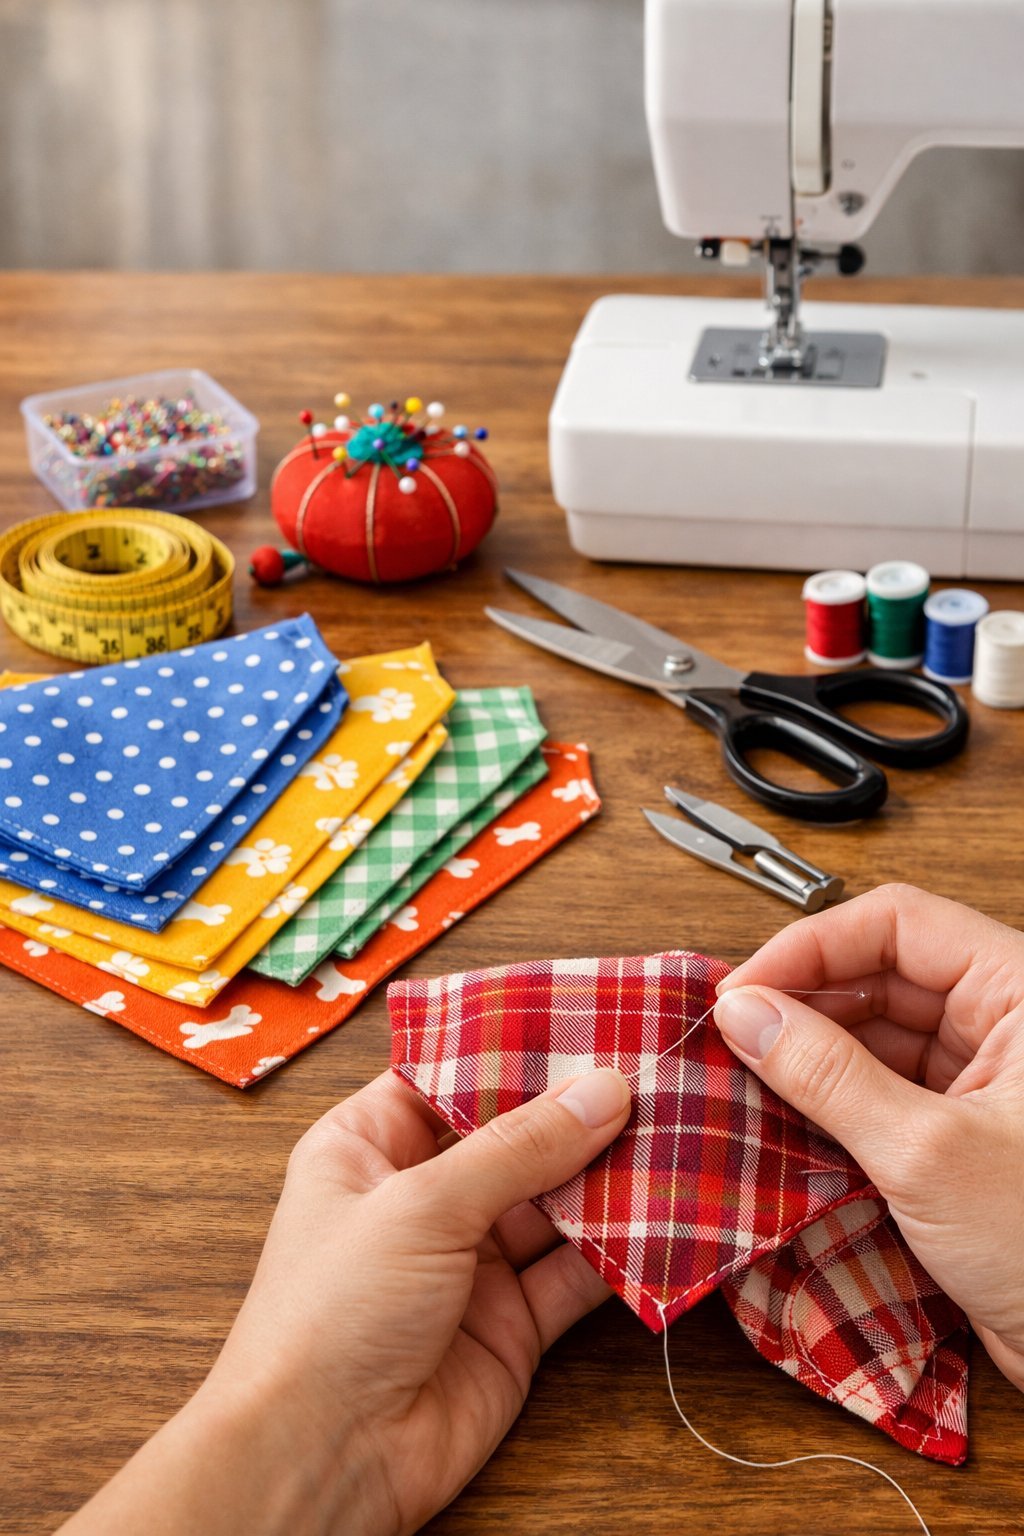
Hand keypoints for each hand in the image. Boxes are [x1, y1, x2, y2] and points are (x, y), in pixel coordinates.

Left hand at [60, 1067, 631, 1535]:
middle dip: (580, 1109)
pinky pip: (578, 1272)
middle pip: (515, 1134)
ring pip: (556, 1200)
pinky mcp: (512, 1322)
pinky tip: (671, 1213)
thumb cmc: (330, 1316)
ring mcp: (470, 1259)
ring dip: (612, 1175)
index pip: (452, 1072)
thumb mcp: (421, 1205)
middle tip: (656, 1069)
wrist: (324, 1460)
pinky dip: (625, 1249)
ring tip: (679, 1127)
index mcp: (370, 1145)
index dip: (517, 1045)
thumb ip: (518, 1148)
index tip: (589, 1013)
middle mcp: (421, 1195)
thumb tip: (602, 1089)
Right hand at [713, 882, 1023, 1392]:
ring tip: (744, 1073)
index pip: (901, 924)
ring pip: (876, 1031)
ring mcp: (983, 1080)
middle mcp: (1006, 1024)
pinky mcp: (962, 1134)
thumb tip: (747, 1013)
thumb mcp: (927, 1153)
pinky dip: (829, 1099)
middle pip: (882, 972)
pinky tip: (780, 1113)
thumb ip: (829, 1074)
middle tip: (731, 1033)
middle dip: (803, 999)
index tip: (744, 988)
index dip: (814, 946)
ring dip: (808, 1050)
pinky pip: (881, 1089)